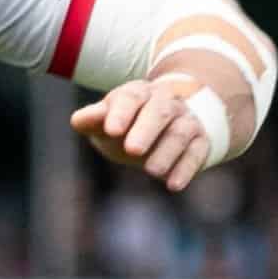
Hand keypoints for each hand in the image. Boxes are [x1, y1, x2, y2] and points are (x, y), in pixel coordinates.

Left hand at [70, 73, 213, 191]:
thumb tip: (77, 121)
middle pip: (160, 111)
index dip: (121, 113)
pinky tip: (173, 185)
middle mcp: (166, 103)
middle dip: (146, 130)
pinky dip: (186, 169)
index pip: (131, 97)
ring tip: (151, 171)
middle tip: (132, 150)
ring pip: (180, 132)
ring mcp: (186, 121)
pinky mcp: (200, 142)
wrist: (167, 125)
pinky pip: (196, 153)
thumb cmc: (128, 124)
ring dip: (166, 152)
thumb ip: (92, 120)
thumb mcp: (107, 121)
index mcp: (139, 93)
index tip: (111, 130)